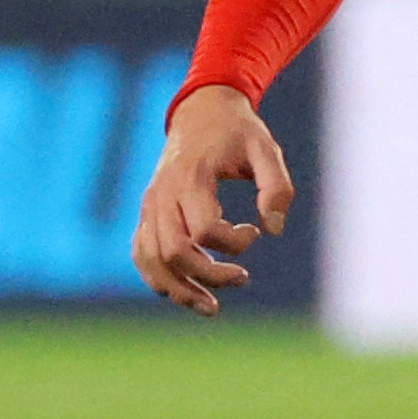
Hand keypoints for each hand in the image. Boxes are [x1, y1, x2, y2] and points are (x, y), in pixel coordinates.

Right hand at [134, 83, 293, 314]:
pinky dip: (159, 279)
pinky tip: (185, 293)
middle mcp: (162, 194)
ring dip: (180, 290)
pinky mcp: (147, 213)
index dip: (234, 243)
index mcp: (190, 178)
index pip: (203, 231)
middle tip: (243, 278)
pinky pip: (141, 254)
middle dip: (210, 276)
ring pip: (152, 261)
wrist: (200, 110)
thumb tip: (272, 230)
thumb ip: (276, 187)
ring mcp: (150, 205)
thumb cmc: (238, 131)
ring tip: (212, 307)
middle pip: (175, 253)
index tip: (255, 231)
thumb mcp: (267, 149)